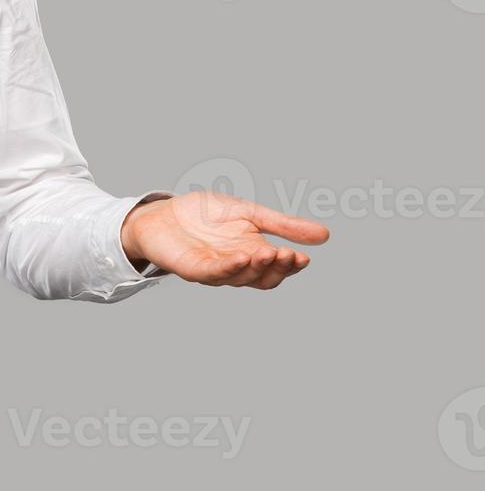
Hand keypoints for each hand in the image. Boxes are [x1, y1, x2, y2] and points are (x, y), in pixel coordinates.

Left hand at [120, 191, 328, 289]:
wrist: (164, 212)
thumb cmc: (205, 214)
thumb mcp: (249, 213)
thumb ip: (282, 225)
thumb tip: (325, 235)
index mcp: (252, 254)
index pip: (277, 268)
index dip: (290, 266)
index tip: (303, 257)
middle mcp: (236, 267)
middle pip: (262, 278)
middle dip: (276, 268)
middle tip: (287, 255)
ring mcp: (214, 270)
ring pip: (240, 277)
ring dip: (256, 267)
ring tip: (269, 252)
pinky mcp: (192, 268)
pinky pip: (212, 273)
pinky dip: (228, 267)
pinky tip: (241, 258)